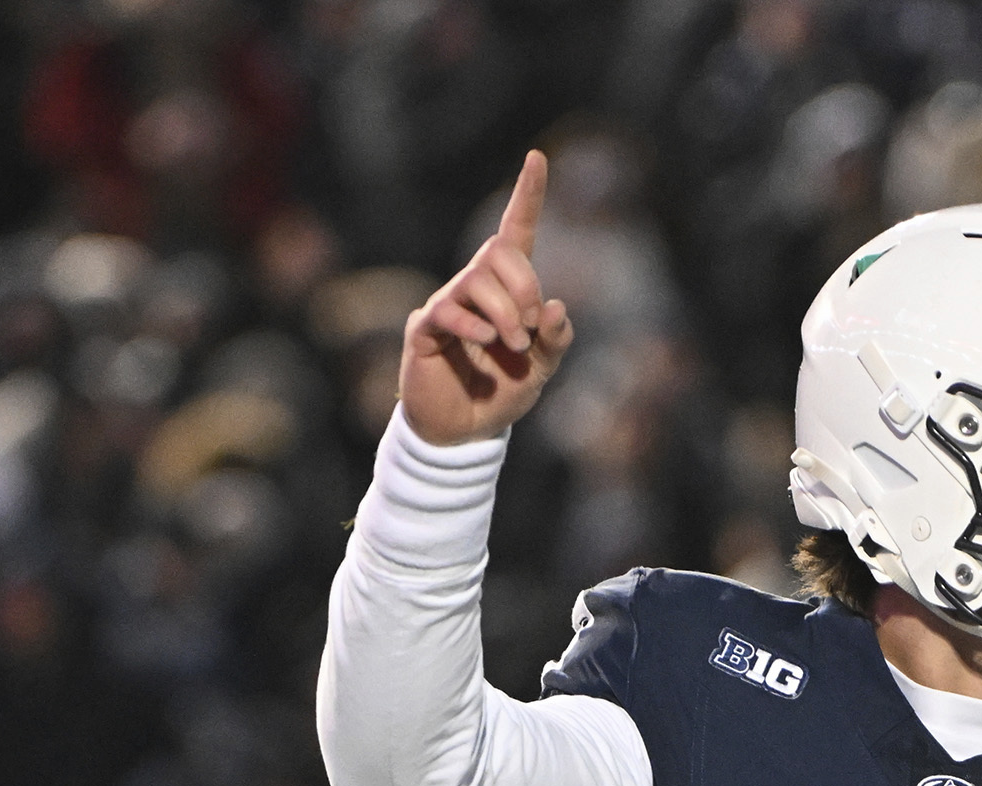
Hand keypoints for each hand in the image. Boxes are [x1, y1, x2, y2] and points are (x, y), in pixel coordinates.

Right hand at [399, 149, 574, 446]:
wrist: (465, 432)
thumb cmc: (501, 392)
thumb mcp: (543, 369)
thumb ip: (555, 339)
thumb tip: (555, 307)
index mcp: (508, 289)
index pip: (516, 231)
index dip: (528, 195)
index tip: (537, 157)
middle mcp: (475, 287)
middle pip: (499, 252)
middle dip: (524, 286)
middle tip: (529, 329)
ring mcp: (448, 304)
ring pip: (477, 279)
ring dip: (504, 312)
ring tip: (512, 345)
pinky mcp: (426, 328)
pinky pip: (447, 310)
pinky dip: (472, 326)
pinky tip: (484, 346)